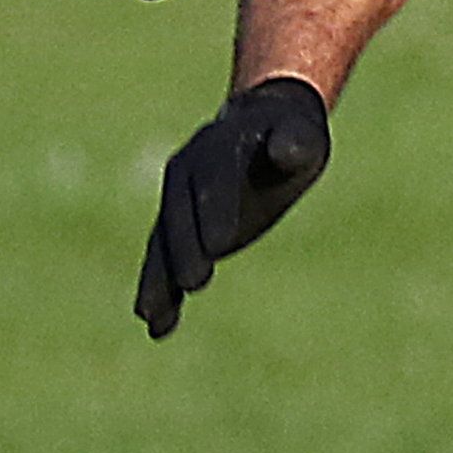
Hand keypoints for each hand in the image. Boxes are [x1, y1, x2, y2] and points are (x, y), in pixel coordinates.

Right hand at [136, 78, 333, 338]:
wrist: (261, 126)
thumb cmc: (291, 134)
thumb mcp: (301, 134)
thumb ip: (293, 142)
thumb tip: (286, 150)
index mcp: (217, 148)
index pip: (214, 182)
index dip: (216, 211)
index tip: (220, 244)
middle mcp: (187, 173)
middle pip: (181, 215)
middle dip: (186, 249)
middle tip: (195, 283)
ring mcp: (178, 201)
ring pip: (163, 242)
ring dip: (158, 278)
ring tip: (152, 315)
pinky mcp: (179, 227)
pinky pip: (163, 259)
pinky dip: (160, 290)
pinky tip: (158, 326)